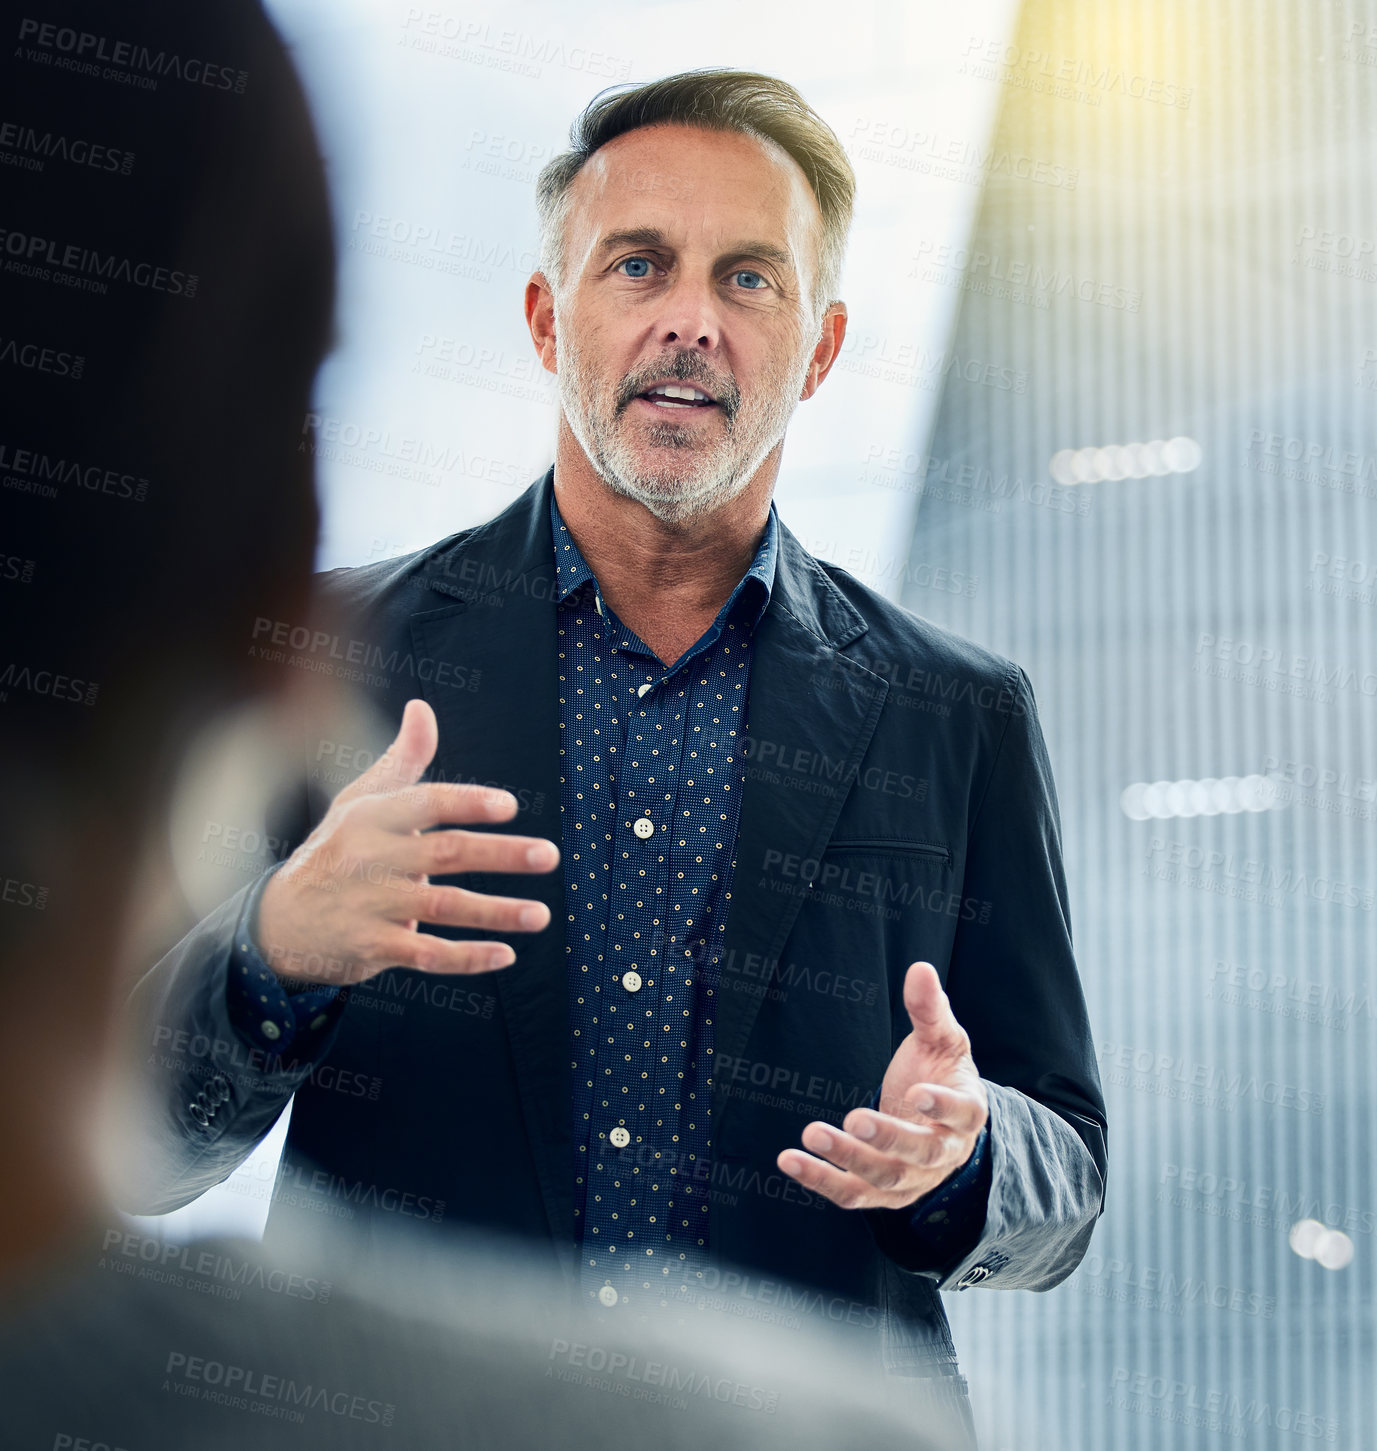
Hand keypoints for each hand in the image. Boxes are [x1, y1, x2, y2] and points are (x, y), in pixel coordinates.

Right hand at [255, 697, 558, 986]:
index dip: (468, 803)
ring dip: (496, 912)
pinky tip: (505, 955)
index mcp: (373, 816)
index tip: (510, 806)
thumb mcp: (360, 801)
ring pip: (444, 907)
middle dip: (501, 853)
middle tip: (550, 854)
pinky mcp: (372, 947)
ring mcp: (371, 904)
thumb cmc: (337, 850)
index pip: (426, 803)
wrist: (279, 920)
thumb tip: (421, 707)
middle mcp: (371, 858)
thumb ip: (402, 759)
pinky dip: (467, 958)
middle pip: (445, 852)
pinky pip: (427, 953)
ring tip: (542, 914)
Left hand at [776, 961, 987, 1209]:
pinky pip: (853, 1193)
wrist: (942, 1123)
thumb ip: (930, 1009)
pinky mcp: (884, 1193)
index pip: (962, 1114)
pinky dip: (821, 1180)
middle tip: (853, 1118)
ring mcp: (914, 1178)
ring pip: (883, 1178)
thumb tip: (920, 969)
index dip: (942, 1107)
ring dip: (846, 1159)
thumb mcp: (942, 1039)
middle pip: (920, 1153)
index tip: (917, 1094)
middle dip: (887, 1138)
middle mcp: (944, 1153)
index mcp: (967, 1112)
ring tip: (811, 1134)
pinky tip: (790, 1161)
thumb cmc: (941, 1073)